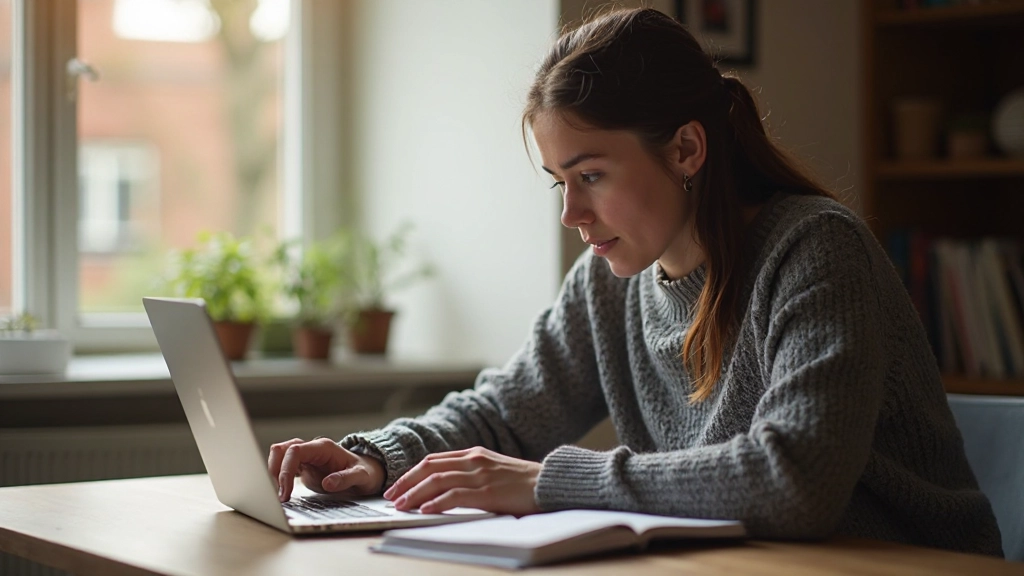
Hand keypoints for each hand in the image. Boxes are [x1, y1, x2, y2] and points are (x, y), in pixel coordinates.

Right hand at [267, 437, 385, 501]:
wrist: (367, 473)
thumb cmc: (365, 472)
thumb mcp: (362, 476)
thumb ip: (346, 478)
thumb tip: (328, 483)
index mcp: (323, 448)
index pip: (295, 451)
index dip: (286, 470)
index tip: (286, 491)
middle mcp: (312, 449)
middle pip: (281, 450)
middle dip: (275, 471)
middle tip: (281, 495)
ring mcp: (306, 456)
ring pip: (279, 455)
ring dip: (274, 473)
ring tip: (281, 495)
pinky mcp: (303, 466)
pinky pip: (283, 465)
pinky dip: (279, 477)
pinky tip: (283, 493)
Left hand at [383, 446, 541, 515]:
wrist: (550, 483)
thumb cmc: (524, 482)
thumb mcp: (494, 470)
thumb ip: (472, 474)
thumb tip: (446, 489)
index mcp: (474, 454)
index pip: (434, 460)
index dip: (412, 473)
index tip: (398, 485)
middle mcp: (474, 461)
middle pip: (429, 468)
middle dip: (406, 482)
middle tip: (391, 496)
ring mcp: (480, 475)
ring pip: (437, 481)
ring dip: (415, 494)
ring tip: (401, 506)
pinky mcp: (488, 492)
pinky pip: (455, 496)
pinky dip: (436, 502)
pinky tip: (425, 510)